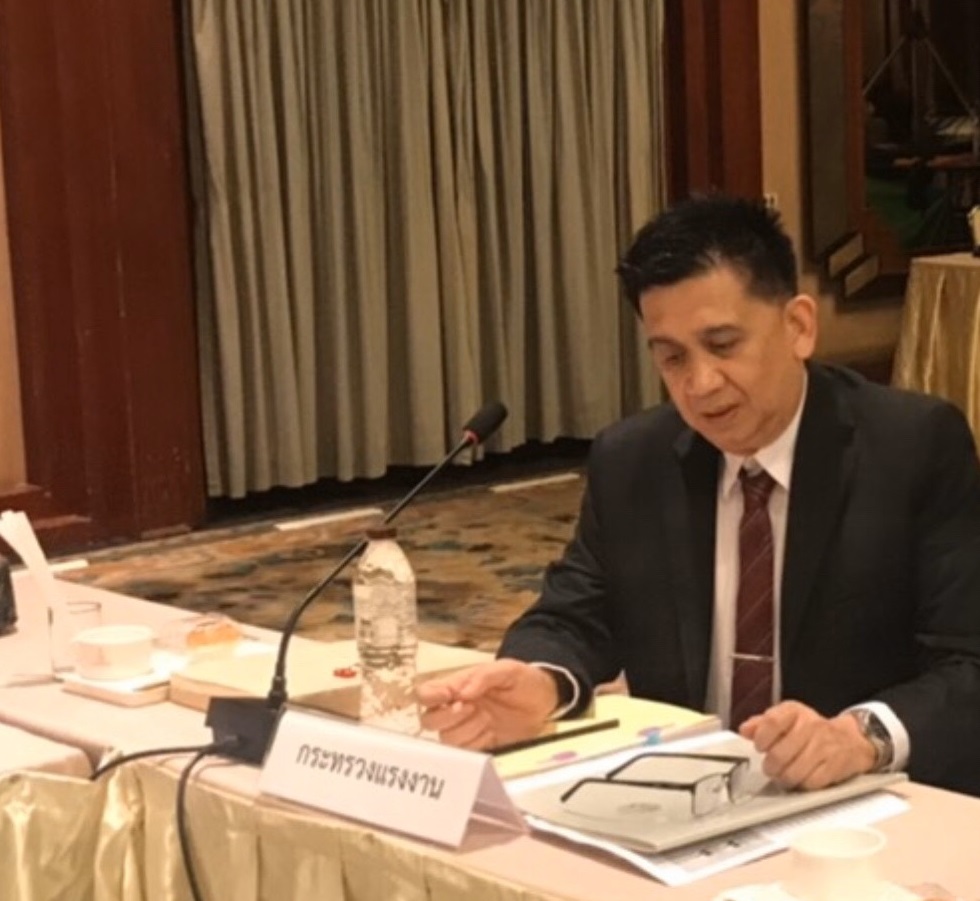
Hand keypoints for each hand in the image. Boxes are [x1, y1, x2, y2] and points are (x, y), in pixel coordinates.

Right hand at [417, 659, 558, 749]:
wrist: (544, 700)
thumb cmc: (522, 679)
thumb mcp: (507, 669)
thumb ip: (483, 676)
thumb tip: (462, 692)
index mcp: (456, 686)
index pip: (426, 693)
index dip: (429, 697)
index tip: (448, 697)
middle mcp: (455, 709)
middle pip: (429, 721)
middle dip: (448, 717)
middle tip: (473, 707)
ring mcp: (466, 729)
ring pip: (445, 739)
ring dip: (466, 730)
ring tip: (487, 719)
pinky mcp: (479, 746)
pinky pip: (465, 753)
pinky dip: (477, 744)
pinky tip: (491, 733)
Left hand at [739, 700, 876, 790]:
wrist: (852, 740)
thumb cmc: (812, 730)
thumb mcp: (786, 718)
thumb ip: (762, 724)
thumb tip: (745, 730)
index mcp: (794, 712)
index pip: (771, 722)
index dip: (761, 739)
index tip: (760, 747)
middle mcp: (811, 726)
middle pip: (779, 754)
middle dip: (770, 766)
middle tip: (770, 768)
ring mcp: (824, 747)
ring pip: (793, 772)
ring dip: (784, 778)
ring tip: (783, 775)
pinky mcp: (835, 767)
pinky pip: (810, 783)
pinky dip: (802, 785)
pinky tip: (801, 778)